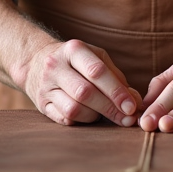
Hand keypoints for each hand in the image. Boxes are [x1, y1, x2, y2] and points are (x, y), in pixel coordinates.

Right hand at [21, 39, 142, 126]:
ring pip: (74, 109)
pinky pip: (64, 119)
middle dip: (110, 108)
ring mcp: (46, 86)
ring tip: (103, 113)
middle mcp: (56, 66)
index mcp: (73, 50)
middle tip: (127, 119)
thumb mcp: (96, 58)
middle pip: (85, 92)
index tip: (132, 107)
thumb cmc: (76, 62)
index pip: (97, 72)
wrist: (36, 62)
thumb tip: (135, 101)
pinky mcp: (41, 105)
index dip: (116, 91)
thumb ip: (117, 77)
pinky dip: (81, 121)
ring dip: (95, 116)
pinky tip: (89, 117)